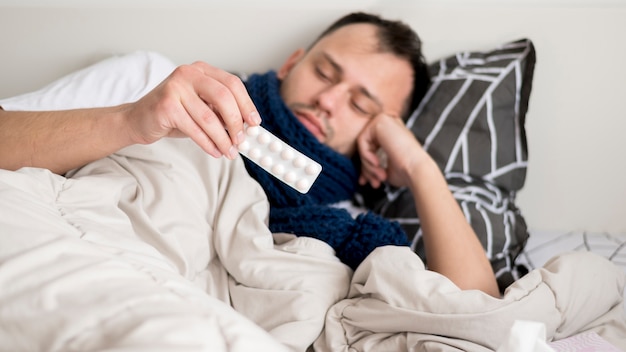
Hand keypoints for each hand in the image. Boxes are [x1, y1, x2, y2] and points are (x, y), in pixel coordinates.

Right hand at [123, 61, 260, 158]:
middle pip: (224, 97)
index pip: (232, 84)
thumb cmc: (173, 114)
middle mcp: (188, 74)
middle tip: (242, 141)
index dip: (246, 104)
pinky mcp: (166, 105)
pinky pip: (194, 128)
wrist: (137, 119)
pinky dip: (208, 143)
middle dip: (236, 123)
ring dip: (223, 139)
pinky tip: (215, 151)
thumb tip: (247, 127)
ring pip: (209, 117)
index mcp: (201, 71)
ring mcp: (175, 87)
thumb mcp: (201, 108)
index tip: (255, 123)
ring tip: (229, 152)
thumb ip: (221, 112)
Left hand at [356, 113, 428, 188]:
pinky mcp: (380, 120)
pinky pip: (362, 140)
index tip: (368, 181)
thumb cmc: (406, 172)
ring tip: (379, 176)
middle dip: (367, 167)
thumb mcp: (385, 169)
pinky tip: (377, 164)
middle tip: (374, 182)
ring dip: (367, 164)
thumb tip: (362, 176)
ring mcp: (385, 119)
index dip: (368, 166)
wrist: (417, 169)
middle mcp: (389, 123)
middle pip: (366, 146)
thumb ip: (373, 165)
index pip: (371, 147)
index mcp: (392, 133)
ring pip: (363, 144)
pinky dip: (366, 156)